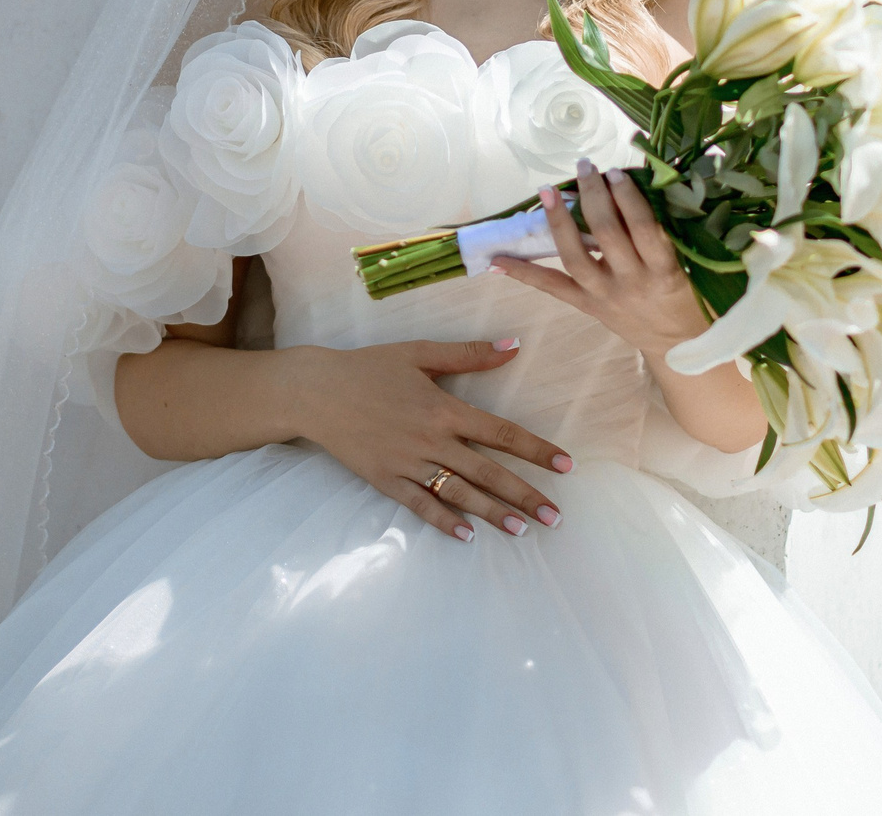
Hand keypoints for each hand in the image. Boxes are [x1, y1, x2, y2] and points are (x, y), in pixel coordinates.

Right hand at [285, 339, 572, 543]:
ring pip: (459, 494)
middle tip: (555, 517)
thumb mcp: (419, 353)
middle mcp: (431, 440)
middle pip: (487, 472)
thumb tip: (513, 345)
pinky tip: (467, 537)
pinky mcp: (385, 479)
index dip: (535, 450)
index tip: (565, 465)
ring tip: (523, 530)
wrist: (315, 391)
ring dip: (493, 513)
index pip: (500, 432)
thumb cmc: (369, 367)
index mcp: (443, 408)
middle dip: (524, 495)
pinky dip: (443, 522)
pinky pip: (419, 505)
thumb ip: (468, 354)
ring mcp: (407, 463)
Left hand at [492, 160, 708, 360]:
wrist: (675, 344)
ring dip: (559, 221)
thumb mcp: (684, 264)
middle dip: (593, 196)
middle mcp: (632, 282)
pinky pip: (552, 288)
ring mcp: (605, 296)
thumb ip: (660, 232)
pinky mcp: (587, 307)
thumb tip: (627, 185)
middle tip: (585, 167)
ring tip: (548, 191)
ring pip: (575, 256)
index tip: (615, 172)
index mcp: (663, 269)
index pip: (644, 227)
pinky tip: (498, 260)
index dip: (627, 197)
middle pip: (606, 233)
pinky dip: (524, 273)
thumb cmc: (683, 294)